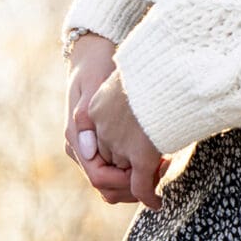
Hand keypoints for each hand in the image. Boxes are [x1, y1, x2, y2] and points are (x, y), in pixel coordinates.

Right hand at [65, 34, 168, 207]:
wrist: (91, 52)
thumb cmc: (95, 65)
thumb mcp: (92, 83)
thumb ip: (87, 114)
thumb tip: (88, 148)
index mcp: (76, 138)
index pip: (99, 178)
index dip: (127, 183)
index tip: (153, 172)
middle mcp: (80, 148)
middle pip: (107, 188)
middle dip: (135, 187)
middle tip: (163, 171)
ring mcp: (89, 149)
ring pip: (113, 184)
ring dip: (137, 182)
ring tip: (163, 165)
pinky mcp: (100, 146)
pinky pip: (117, 171)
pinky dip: (135, 171)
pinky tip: (156, 157)